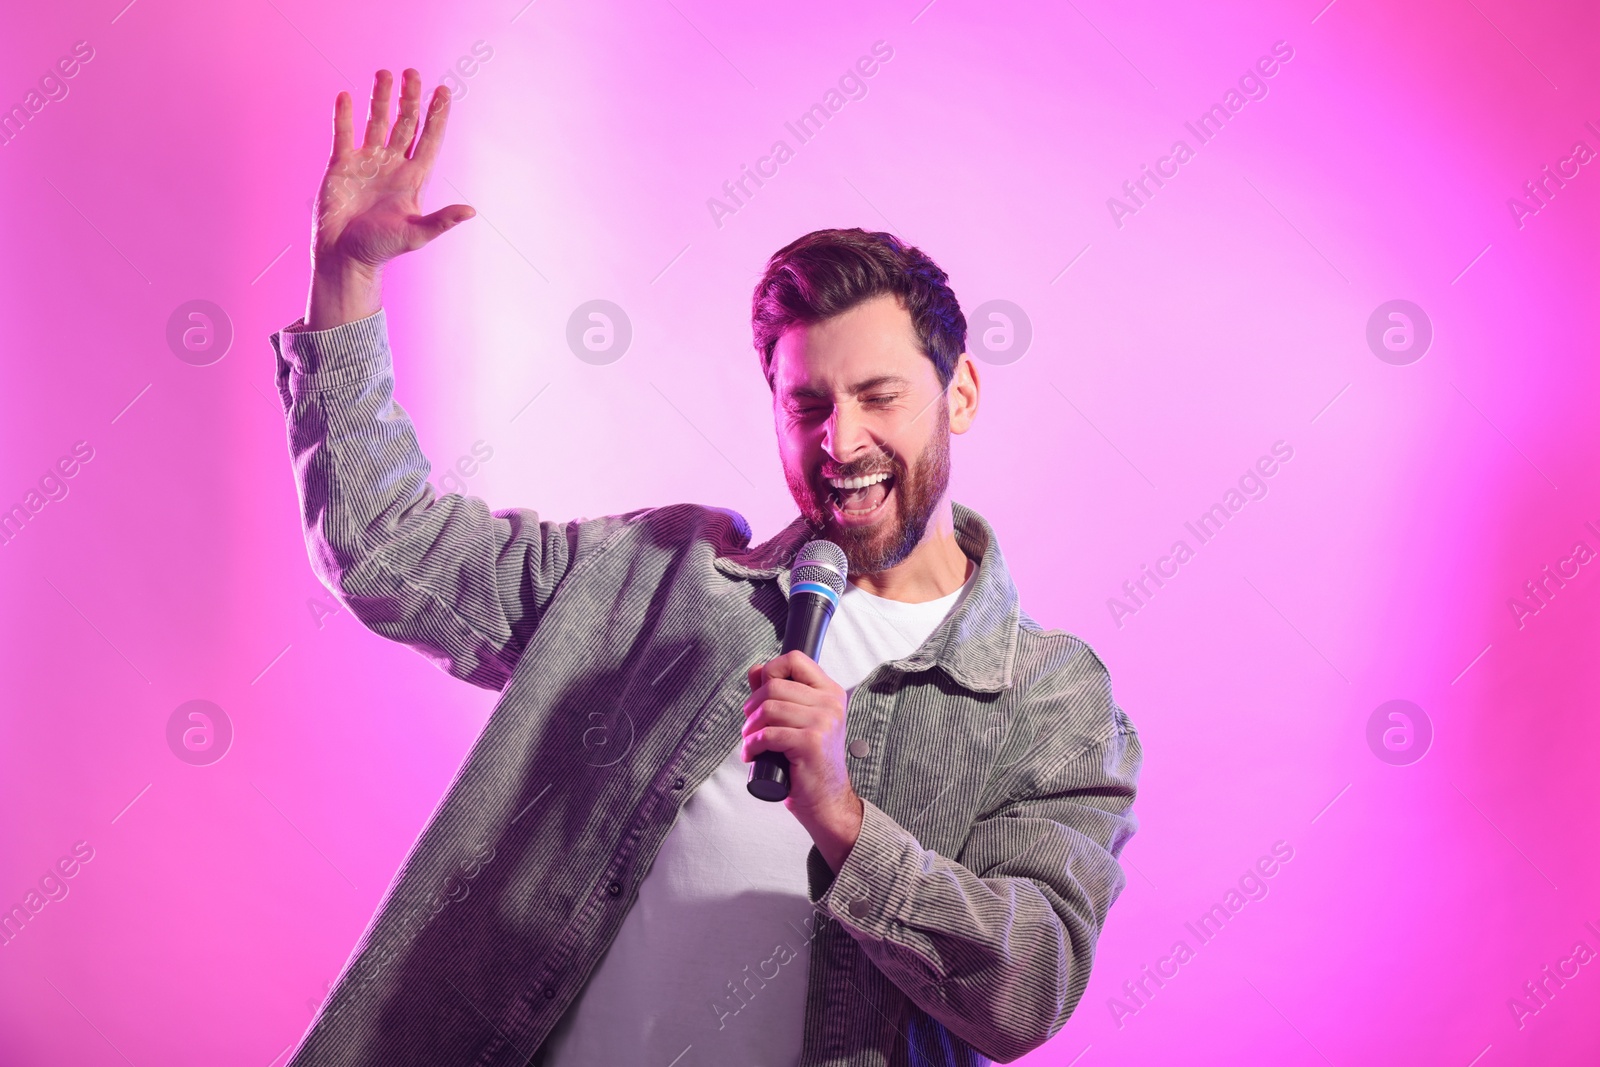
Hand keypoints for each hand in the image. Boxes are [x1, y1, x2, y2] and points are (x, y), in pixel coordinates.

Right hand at [306, 69, 474, 327]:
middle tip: (413, 72)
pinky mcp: (341, 166)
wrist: (344, 257)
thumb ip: (442, 220)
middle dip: (409, 98)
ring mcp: (366, 163)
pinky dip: (344, 115)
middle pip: (404, 123)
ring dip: (380, 99)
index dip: (437, 115)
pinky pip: (343, 134)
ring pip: (376, 122)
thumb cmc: (381, 249)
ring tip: (384, 73)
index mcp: (413, 178)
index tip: (444, 90)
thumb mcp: (416, 233)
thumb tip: (471, 211)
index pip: (428, 139)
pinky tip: (346, 96)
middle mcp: (392, 166)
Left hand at [742, 651, 863, 869]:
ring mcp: (823, 722)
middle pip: (774, 685)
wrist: (827, 800)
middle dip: (752, 707)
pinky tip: (753, 755)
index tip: (761, 693)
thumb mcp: (800, 721)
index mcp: (830, 692)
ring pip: (768, 709)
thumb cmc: (811, 762)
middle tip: (751, 727)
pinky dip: (753, 745)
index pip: (795, 659)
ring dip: (750, 728)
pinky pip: (768, 734)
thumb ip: (781, 694)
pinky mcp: (810, 743)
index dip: (770, 671)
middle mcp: (830, 704)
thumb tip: (756, 670)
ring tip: (751, 741)